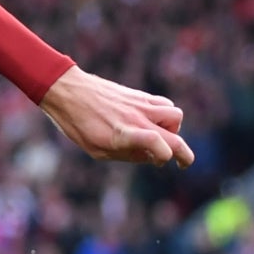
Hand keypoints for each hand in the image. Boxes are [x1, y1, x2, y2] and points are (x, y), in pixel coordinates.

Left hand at [39, 67, 194, 165]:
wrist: (68, 91)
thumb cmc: (78, 125)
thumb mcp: (97, 150)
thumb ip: (128, 155)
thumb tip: (153, 157)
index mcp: (123, 135)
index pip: (157, 144)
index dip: (165, 157)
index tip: (158, 162)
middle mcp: (136, 119)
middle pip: (175, 135)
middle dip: (184, 154)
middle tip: (182, 162)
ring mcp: (140, 104)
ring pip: (176, 115)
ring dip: (174, 129)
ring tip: (161, 135)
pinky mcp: (140, 95)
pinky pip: (165, 104)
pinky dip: (165, 114)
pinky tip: (152, 121)